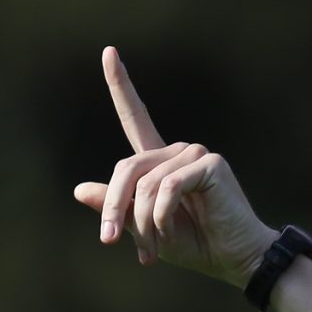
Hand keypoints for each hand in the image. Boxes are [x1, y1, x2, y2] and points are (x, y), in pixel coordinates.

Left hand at [74, 47, 275, 285]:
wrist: (233, 259)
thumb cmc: (194, 244)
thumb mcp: (143, 229)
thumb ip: (117, 207)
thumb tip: (78, 189)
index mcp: (160, 162)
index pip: (135, 117)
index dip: (121, 85)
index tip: (108, 52)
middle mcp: (177, 152)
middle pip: (127, 167)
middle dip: (114, 207)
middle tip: (110, 240)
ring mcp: (195, 154)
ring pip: (146, 183)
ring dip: (143, 222)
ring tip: (154, 249)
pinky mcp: (210, 164)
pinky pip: (168, 186)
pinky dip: (162, 216)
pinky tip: (170, 233)